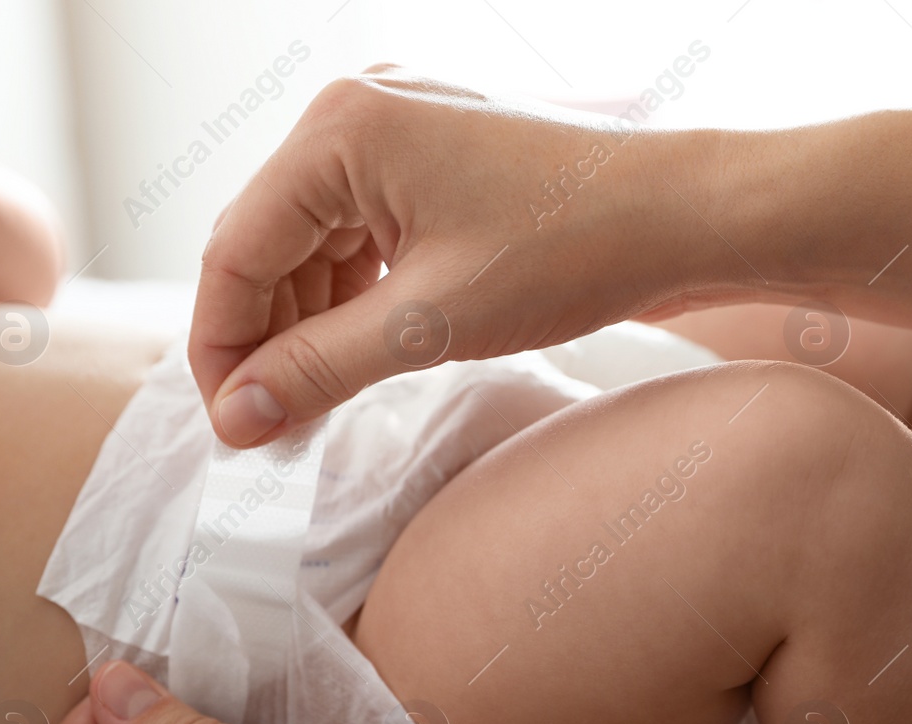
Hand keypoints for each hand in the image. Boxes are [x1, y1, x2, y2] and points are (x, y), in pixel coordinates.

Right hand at [189, 68, 745, 447]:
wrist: (688, 214)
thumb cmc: (576, 247)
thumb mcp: (430, 322)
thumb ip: (320, 366)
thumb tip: (240, 414)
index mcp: (342, 129)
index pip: (237, 248)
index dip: (223, 346)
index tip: (231, 423)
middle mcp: (358, 111)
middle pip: (270, 241)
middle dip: (266, 337)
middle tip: (271, 423)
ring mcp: (399, 127)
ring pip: (315, 240)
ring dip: (309, 321)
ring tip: (315, 399)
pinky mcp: (434, 153)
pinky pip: (363, 228)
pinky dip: (354, 293)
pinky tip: (360, 349)